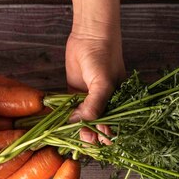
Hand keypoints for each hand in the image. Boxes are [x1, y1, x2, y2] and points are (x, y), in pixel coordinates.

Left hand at [66, 29, 125, 144]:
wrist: (90, 35)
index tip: (97, 143)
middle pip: (97, 127)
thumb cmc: (104, 58)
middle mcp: (104, 104)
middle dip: (91, 136)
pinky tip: (61, 125)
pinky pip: (70, 110)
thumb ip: (94, 106)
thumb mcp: (103, 84)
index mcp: (117, 104)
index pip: (113, 126)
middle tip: (84, 140)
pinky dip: (65, 118)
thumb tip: (82, 125)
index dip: (105, 137)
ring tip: (72, 135)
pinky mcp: (74, 93)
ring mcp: (88, 100)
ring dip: (77, 130)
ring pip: (82, 121)